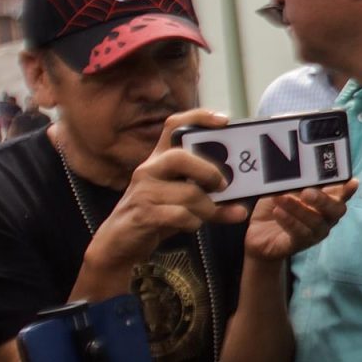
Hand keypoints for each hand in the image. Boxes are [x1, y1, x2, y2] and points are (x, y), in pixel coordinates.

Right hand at [85, 111, 247, 276]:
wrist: (120, 243)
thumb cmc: (156, 215)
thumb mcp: (181, 200)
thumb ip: (208, 197)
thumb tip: (241, 208)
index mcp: (160, 159)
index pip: (174, 126)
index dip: (199, 118)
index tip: (224, 120)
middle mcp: (149, 170)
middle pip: (180, 157)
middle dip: (209, 171)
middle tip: (223, 186)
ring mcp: (143, 191)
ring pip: (188, 193)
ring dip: (208, 208)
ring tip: (210, 215)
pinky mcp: (142, 214)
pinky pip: (180, 215)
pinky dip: (193, 223)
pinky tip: (190, 225)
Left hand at [243, 179, 357, 261]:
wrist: (257, 234)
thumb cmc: (275, 206)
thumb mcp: (283, 190)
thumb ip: (293, 182)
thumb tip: (295, 170)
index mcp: (325, 201)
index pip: (342, 194)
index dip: (348, 189)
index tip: (352, 181)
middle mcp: (326, 217)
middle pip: (336, 210)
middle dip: (323, 200)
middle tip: (306, 192)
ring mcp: (316, 232)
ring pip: (316, 222)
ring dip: (298, 209)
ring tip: (281, 198)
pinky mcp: (301, 244)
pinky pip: (300, 233)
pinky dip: (289, 221)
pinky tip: (278, 212)